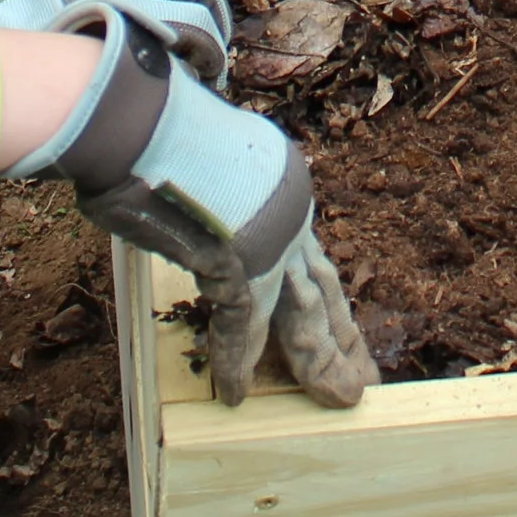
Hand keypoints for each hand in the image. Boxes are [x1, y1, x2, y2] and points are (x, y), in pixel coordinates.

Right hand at [15, 7, 377, 405]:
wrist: (154, 118)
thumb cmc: (164, 128)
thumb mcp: (208, 160)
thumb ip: (216, 191)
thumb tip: (194, 200)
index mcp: (283, 183)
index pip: (308, 254)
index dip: (322, 296)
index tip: (338, 325)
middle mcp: (289, 214)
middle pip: (320, 291)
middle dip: (339, 339)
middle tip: (362, 379)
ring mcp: (271, 242)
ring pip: (300, 317)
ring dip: (315, 364)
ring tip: (335, 398)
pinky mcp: (241, 268)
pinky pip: (240, 328)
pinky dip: (233, 361)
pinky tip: (236, 392)